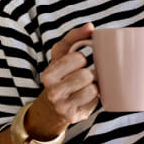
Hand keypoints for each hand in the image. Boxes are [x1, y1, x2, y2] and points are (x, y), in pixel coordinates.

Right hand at [26, 23, 98, 139]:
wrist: (52, 108)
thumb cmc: (61, 75)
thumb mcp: (61, 55)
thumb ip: (74, 37)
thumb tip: (90, 26)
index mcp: (48, 74)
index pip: (77, 58)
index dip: (82, 59)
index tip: (79, 62)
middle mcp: (53, 92)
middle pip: (86, 74)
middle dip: (89, 73)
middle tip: (85, 75)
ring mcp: (63, 106)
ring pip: (92, 88)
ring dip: (94, 85)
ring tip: (87, 85)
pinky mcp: (74, 116)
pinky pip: (95, 101)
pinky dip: (95, 96)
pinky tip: (87, 96)